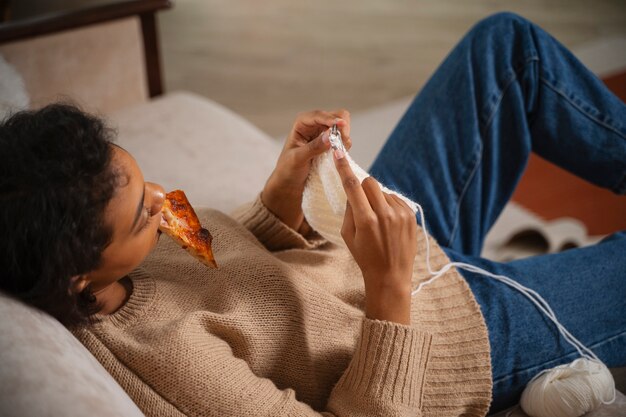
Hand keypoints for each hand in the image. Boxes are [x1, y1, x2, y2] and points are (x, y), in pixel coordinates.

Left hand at [261, 110, 351, 232]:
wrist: (290, 184)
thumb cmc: (288, 170)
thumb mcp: (298, 159)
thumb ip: (313, 147)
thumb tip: (329, 136)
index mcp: (302, 124)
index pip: (319, 115)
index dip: (331, 119)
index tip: (341, 125)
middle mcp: (314, 125)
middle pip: (336, 116)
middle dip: (341, 127)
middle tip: (342, 142)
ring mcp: (324, 134)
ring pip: (342, 128)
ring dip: (344, 137)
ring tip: (338, 152)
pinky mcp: (331, 145)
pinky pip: (344, 140)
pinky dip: (345, 145)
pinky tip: (338, 156)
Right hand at [333, 150, 416, 324]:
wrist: (390, 276)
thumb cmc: (365, 258)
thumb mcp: (348, 236)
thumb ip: (349, 211)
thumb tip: (352, 191)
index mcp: (366, 220)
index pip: (352, 186)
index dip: (344, 168)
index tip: (338, 153)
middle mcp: (385, 214)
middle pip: (370, 182)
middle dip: (363, 188)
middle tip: (362, 204)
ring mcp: (400, 214)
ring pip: (383, 191)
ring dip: (377, 199)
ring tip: (377, 221)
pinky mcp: (411, 216)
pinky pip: (395, 199)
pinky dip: (388, 205)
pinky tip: (388, 223)